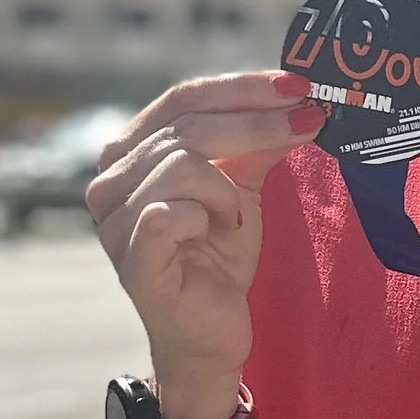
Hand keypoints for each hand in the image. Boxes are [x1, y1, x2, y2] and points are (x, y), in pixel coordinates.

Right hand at [85, 72, 325, 418]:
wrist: (213, 333)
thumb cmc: (218, 258)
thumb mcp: (241, 188)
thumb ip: (257, 145)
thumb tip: (296, 101)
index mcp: (130, 154)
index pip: (182, 99)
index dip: (241, 88)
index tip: (296, 85)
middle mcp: (110, 183)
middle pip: (187, 126)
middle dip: (256, 121)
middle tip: (309, 120)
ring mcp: (114, 224)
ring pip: (180, 164)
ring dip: (226, 188)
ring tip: (236, 217)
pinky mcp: (132, 262)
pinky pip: (169, 213)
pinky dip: (205, 214)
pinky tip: (218, 230)